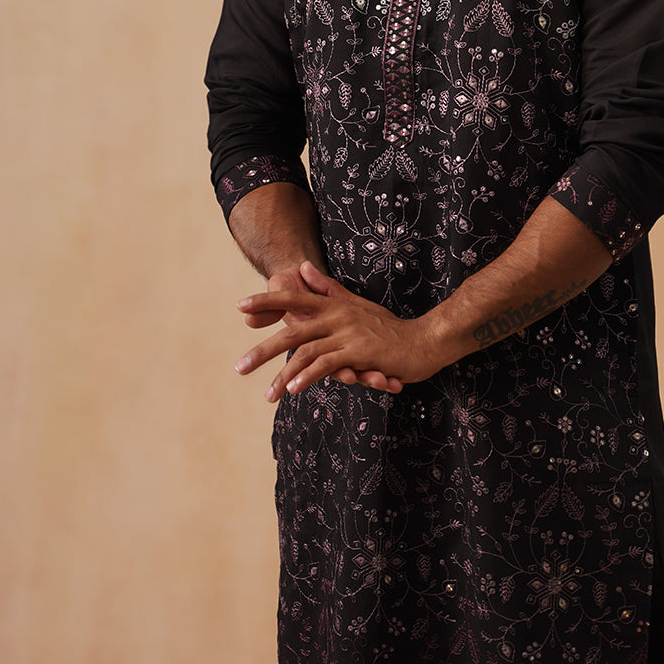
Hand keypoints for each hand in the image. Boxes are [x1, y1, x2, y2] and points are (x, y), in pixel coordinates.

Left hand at [235, 261, 447, 400]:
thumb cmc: (390, 327)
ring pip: (306, 353)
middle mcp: (338, 316)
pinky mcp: (360, 352)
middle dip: (263, 351)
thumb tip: (303, 268)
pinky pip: (328, 364)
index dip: (266, 301)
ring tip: (267, 395)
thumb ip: (328, 289)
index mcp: (335, 305)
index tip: (240, 307)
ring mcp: (348, 334)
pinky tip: (294, 389)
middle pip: (291, 332)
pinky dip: (309, 376)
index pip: (294, 299)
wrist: (425, 339)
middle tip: (239, 368)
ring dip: (284, 376)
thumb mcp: (357, 305)